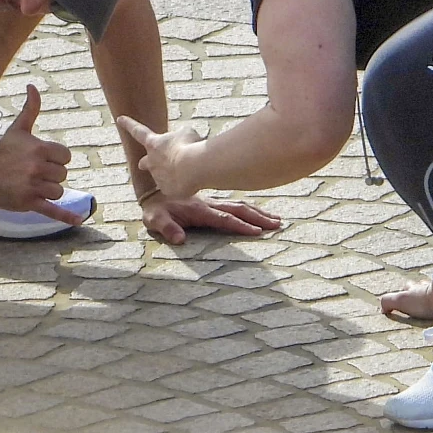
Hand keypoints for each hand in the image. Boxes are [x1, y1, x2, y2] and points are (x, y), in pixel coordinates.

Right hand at [0, 85, 80, 224]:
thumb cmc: (2, 151)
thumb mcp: (18, 129)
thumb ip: (30, 108)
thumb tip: (33, 86)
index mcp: (39, 148)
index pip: (66, 157)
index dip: (57, 159)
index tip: (42, 160)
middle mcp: (37, 167)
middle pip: (63, 175)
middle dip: (51, 175)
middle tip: (32, 173)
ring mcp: (33, 186)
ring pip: (58, 191)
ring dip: (49, 191)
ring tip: (31, 185)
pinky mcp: (29, 203)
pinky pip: (52, 210)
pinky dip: (66, 216)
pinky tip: (79, 220)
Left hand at [116, 116, 203, 199]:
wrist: (193, 168)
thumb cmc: (189, 146)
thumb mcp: (186, 133)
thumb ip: (180, 136)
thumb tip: (182, 142)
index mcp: (153, 143)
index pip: (138, 131)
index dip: (129, 124)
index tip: (119, 119)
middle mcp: (151, 161)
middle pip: (144, 163)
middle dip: (146, 163)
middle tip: (151, 162)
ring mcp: (158, 178)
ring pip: (162, 176)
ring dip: (172, 173)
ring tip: (188, 170)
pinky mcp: (167, 191)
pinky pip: (173, 188)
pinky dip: (180, 185)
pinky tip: (190, 181)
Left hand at [140, 191, 282, 244]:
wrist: (154, 192)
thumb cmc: (155, 209)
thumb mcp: (155, 219)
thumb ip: (166, 228)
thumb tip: (180, 239)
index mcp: (199, 210)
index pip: (224, 219)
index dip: (240, 225)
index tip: (257, 232)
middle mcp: (210, 205)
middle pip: (239, 209)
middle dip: (258, 217)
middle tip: (278, 225)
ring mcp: (213, 203)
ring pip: (240, 205)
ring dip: (258, 212)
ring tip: (277, 220)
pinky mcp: (214, 204)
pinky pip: (235, 205)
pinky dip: (250, 209)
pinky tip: (261, 214)